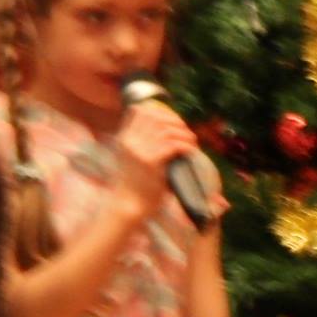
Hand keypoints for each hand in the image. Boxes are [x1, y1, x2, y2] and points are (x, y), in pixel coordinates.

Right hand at [110, 102, 200, 220]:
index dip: (161, 111)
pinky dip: (186, 145)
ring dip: (184, 134)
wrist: (127, 205)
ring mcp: (139, 151)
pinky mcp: (150, 162)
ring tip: (192, 142)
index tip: (174, 120)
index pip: (141, 111)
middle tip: (186, 131)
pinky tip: (191, 151)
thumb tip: (161, 129)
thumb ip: (141, 143)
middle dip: (175, 121)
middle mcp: (130, 141)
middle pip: (156, 117)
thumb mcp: (130, 158)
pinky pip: (173, 145)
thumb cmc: (133, 184)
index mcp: (124, 138)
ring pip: (167, 130)